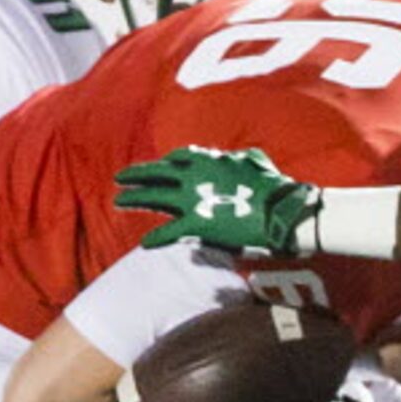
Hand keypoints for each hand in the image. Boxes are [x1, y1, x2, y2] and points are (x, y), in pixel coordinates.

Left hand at [115, 146, 321, 257]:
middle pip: (157, 174)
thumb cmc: (273, 185)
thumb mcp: (254, 161)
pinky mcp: (197, 224)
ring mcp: (193, 200)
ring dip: (135, 198)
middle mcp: (195, 176)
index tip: (158, 166)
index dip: (165, 163)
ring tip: (120, 201)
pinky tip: (145, 243)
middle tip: (120, 178)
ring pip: (155, 198)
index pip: (178, 158)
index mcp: (210, 160)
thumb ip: (237, 159)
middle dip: (137, 175)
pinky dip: (156, 238)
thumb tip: (233, 157)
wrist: (281, 211)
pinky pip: (169, 232)